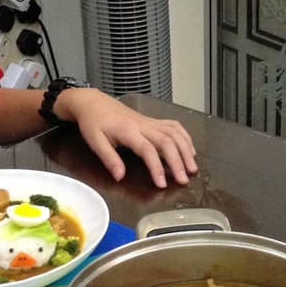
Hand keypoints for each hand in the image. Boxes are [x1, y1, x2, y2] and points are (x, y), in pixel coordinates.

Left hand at [55, 87, 197, 188]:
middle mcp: (143, 125)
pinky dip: (185, 137)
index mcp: (128, 131)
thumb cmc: (93, 122)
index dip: (157, 167)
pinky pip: (174, 126)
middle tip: (184, 180)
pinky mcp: (153, 121)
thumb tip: (120, 177)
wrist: (93, 102)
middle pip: (167, 141)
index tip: (162, 184)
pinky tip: (190, 149)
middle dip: (178, 161)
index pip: (148, 149)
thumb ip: (109, 159)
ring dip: (186, 150)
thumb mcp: (95, 142)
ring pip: (175, 133)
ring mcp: (150, 122)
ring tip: (193, 168)